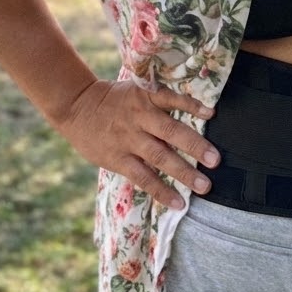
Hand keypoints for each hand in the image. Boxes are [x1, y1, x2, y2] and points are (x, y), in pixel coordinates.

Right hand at [58, 80, 220, 209]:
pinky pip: (143, 177)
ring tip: (204, 186)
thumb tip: (193, 111)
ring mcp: (129, 139)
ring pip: (159, 157)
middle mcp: (140, 117)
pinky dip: (161, 191)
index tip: (212, 113)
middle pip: (170, 131)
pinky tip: (178, 202)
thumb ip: (159, 101)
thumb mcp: (135, 89)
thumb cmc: (114, 99)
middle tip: (215, 160)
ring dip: (183, 172)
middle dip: (194, 146)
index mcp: (145, 97)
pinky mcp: (118, 159)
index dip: (191, 105)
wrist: (76, 107)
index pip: (172, 98)